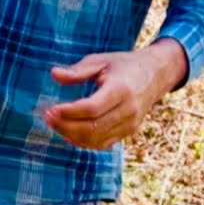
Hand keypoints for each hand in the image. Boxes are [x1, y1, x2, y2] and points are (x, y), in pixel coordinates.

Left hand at [44, 39, 188, 149]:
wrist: (155, 75)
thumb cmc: (123, 65)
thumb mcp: (100, 60)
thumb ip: (78, 70)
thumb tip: (54, 74)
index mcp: (121, 90)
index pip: (92, 108)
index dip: (69, 112)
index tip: (51, 109)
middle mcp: (129, 110)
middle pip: (93, 127)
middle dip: (66, 126)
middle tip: (48, 117)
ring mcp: (130, 124)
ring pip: (98, 139)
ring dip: (72, 135)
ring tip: (54, 124)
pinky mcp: (129, 132)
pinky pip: (104, 144)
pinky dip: (85, 143)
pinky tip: (68, 134)